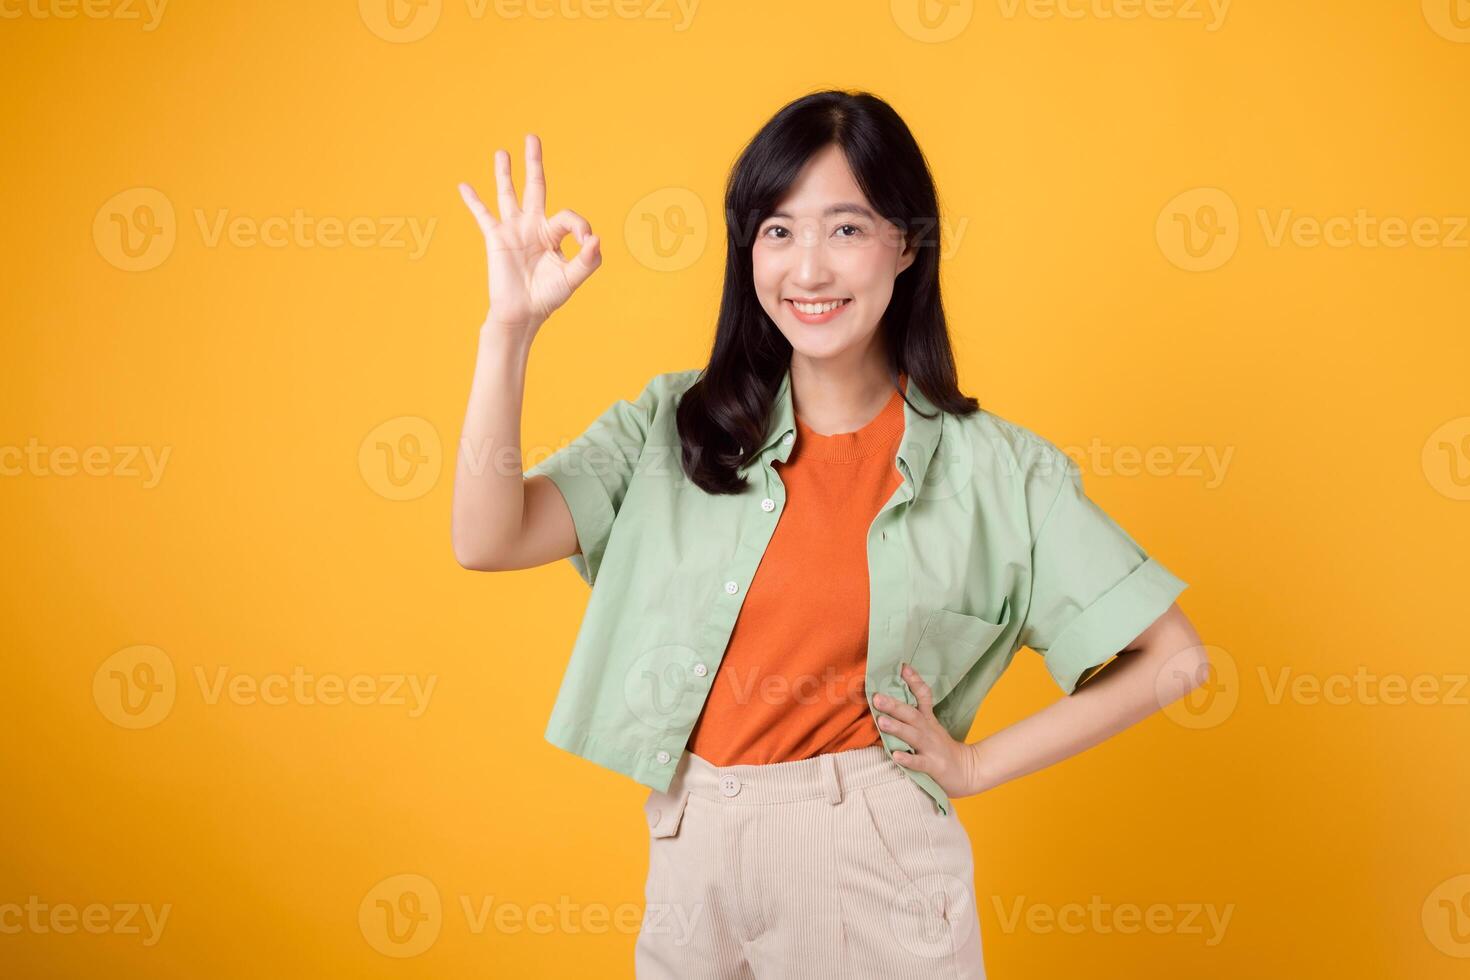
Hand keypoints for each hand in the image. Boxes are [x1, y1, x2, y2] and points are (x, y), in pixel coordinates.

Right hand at [458, 133, 601, 336]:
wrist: (522, 313)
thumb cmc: (548, 297)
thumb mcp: (573, 278)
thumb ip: (588, 260)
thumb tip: (596, 238)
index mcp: (553, 234)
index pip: (569, 216)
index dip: (580, 225)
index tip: (586, 242)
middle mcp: (533, 226)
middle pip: (534, 187)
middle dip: (534, 163)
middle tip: (533, 138)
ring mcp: (513, 230)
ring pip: (508, 194)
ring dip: (505, 172)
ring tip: (502, 152)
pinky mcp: (495, 238)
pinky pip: (482, 214)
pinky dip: (473, 200)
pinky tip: (463, 185)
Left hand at [873, 663, 984, 797]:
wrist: (968, 771)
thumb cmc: (941, 747)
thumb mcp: (930, 726)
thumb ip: (914, 712)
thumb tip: (891, 696)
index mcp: (928, 720)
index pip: (924, 696)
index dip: (914, 681)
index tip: (902, 667)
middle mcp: (928, 731)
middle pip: (912, 714)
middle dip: (894, 705)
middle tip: (876, 697)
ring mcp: (931, 748)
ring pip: (913, 736)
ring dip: (897, 728)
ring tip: (881, 721)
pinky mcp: (933, 766)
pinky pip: (919, 763)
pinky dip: (908, 759)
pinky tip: (895, 756)